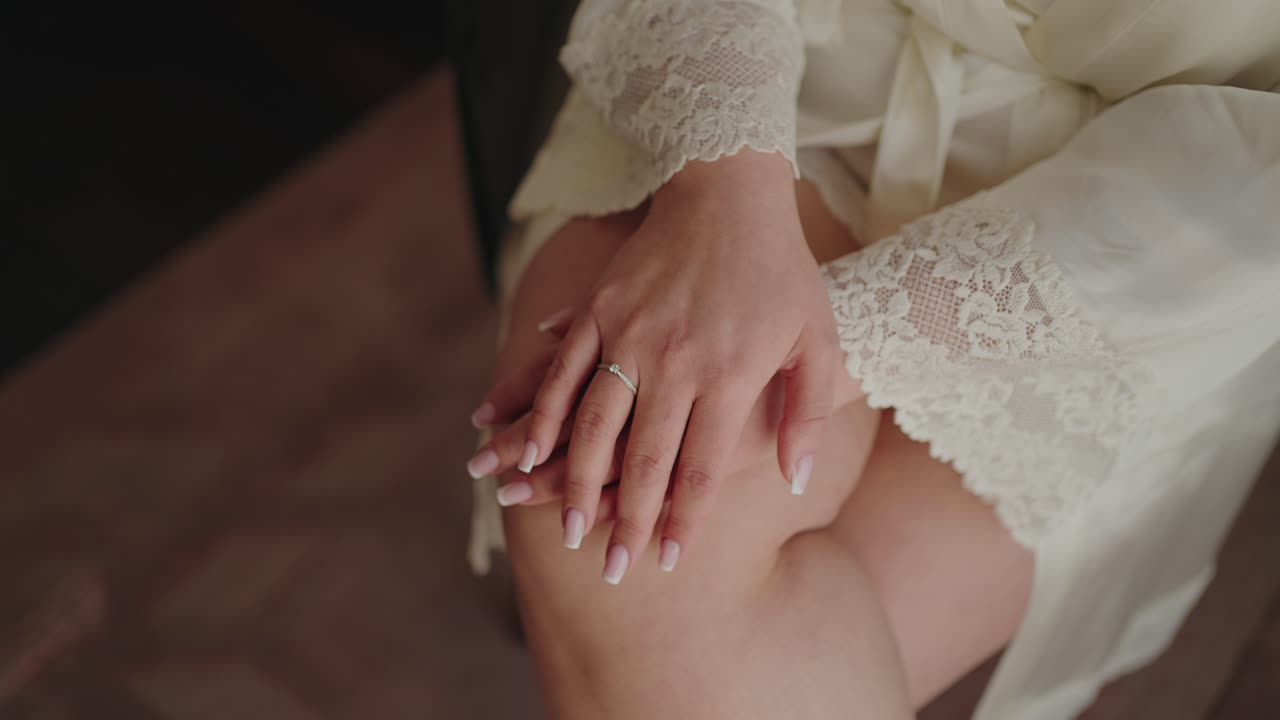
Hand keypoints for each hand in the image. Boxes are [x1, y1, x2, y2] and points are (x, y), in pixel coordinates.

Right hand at [492, 150, 838, 581]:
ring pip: (593, 425)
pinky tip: (529, 449)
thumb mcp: (817, 339)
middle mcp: (675, 362)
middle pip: (644, 459)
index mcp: (729, 375)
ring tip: (564, 526)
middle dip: (626, 521)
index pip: (701, 467)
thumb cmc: (782, 271)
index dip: (683, 520)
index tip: (668, 562)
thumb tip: (797, 480)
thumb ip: (808, 414)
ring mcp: (630, 335)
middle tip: (613, 570)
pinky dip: (542, 414)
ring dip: (574, 481)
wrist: (729, 193)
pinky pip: (563, 372)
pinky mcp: (599, 310)